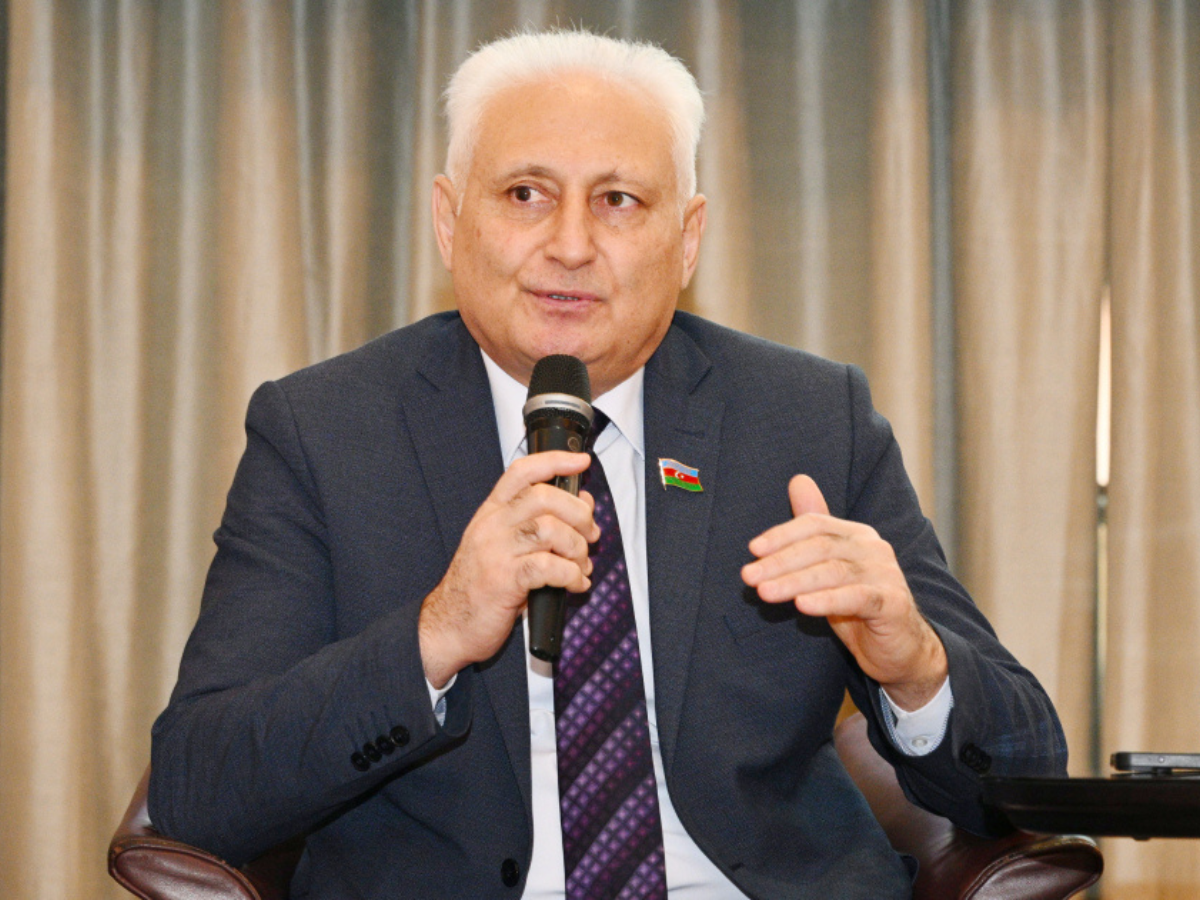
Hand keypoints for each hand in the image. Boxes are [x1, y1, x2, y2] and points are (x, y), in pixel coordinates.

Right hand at [419, 451, 599, 687]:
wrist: (447, 625)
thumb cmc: (479, 587)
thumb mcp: (505, 546)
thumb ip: (540, 522)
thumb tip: (582, 504)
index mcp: (491, 513)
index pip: (522, 472)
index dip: (555, 461)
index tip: (582, 462)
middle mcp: (492, 526)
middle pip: (544, 497)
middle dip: (579, 514)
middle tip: (590, 535)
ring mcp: (495, 552)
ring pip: (549, 529)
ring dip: (577, 548)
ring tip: (580, 565)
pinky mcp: (504, 580)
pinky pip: (548, 567)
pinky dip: (571, 575)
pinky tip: (575, 584)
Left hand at [740, 474, 946, 709]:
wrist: (900, 647)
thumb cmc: (857, 603)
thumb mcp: (830, 566)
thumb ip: (814, 527)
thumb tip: (798, 480)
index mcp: (857, 534)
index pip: (815, 524)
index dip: (782, 535)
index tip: (753, 550)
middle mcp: (873, 548)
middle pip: (820, 547)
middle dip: (780, 561)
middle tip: (749, 577)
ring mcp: (886, 574)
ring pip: (833, 572)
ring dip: (794, 581)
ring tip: (765, 592)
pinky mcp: (893, 603)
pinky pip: (856, 598)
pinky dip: (827, 600)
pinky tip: (802, 605)